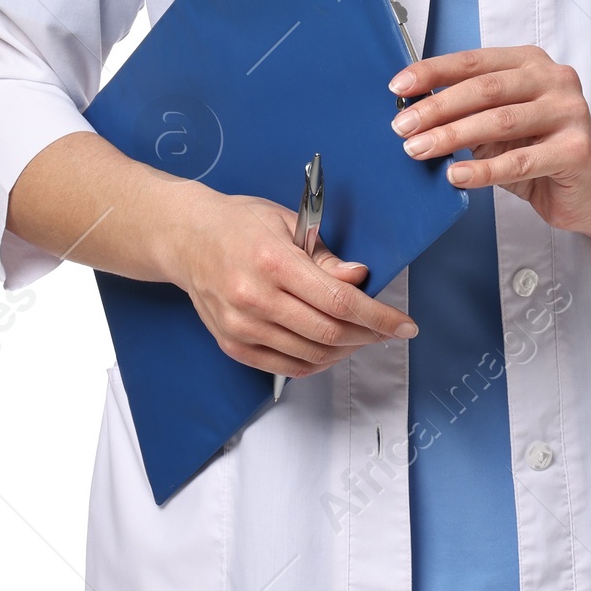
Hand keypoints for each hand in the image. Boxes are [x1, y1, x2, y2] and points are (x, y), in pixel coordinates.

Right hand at [162, 185, 417, 377]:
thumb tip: (360, 279)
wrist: (185, 238)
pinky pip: (287, 366)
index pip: (339, 301)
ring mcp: (241, 327)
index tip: (405, 325)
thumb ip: (325, 256)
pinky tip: (333, 347)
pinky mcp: (233, 344)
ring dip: (347, 350)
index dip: (379, 317)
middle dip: (369, 335)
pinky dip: (318, 362)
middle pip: (329, 332)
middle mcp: (255, 298)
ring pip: (312, 354)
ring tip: (362, 335)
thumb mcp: (287, 223)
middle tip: (388, 329)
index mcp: (273, 262)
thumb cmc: (239, 223)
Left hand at [388, 46, 590, 241]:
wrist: (590, 189)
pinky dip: (482, 169)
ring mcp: (569, 112)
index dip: (433, 72)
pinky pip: (519, 161)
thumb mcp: (499, 125)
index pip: (474, 61)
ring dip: (452, 136)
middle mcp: (554, 80)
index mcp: (531, 63)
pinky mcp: (575, 150)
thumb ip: (468, 112)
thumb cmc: (538, 151)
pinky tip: (456, 175)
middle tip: (403, 127)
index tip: (399, 86)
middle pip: (484, 89)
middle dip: (437, 108)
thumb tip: (413, 112)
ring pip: (499, 122)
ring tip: (418, 149)